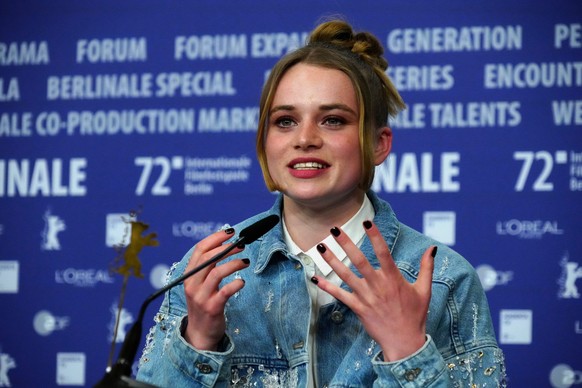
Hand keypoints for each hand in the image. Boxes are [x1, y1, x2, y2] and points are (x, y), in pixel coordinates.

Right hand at [182, 228, 249, 350]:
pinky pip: (225, 292)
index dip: (215, 238)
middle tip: (241, 245)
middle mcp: (192, 284)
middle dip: (226, 248)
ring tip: (245, 261)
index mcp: (189, 275)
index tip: (230, 232)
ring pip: (217, 273)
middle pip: (208, 258)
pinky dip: (236, 283)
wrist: (200, 333)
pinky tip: (242, 282)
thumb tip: (226, 245)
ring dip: (233, 263)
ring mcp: (201, 297)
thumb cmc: (204, 304)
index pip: (199, 250)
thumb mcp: (200, 284)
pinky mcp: (212, 308)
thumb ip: (208, 267)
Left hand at [312, 220, 435, 360]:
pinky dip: (327, 287)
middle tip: (334, 229)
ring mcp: (366, 297)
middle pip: (359, 261)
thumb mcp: (424, 290)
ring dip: (332, 261)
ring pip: (346, 275)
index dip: (375, 236)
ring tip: (320, 246)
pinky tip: (315, 277)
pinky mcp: (358, 308)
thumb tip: (432, 248)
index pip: (383, 252)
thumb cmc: (415, 315)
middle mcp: (378, 286)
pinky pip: (340, 296)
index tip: (366, 222)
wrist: (405, 343)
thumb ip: (427, 267)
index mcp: (394, 279)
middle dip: (346, 243)